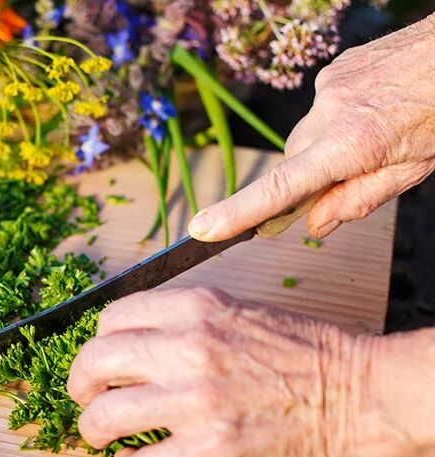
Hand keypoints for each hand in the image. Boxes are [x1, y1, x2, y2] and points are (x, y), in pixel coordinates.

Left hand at [67, 288, 434, 456]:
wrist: (352, 391)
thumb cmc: (298, 349)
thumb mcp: (233, 311)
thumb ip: (179, 320)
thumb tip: (129, 342)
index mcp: (193, 307)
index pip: (110, 318)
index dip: (95, 343)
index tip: (100, 360)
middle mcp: (187, 348)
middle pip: (94, 362)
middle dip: (78, 384)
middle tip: (84, 397)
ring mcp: (196, 400)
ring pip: (105, 415)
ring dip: (91, 428)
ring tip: (99, 434)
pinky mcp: (210, 449)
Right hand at [188, 14, 434, 241]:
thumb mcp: (412, 170)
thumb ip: (358, 200)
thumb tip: (315, 225)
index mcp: (350, 146)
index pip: (279, 188)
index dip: (237, 212)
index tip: (202, 229)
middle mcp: (329, 113)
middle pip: (292, 160)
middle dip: (309, 174)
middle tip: (348, 175)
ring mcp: (327, 87)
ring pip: (307, 133)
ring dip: (327, 143)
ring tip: (372, 132)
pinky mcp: (332, 69)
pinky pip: (322, 105)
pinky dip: (338, 115)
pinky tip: (371, 108)